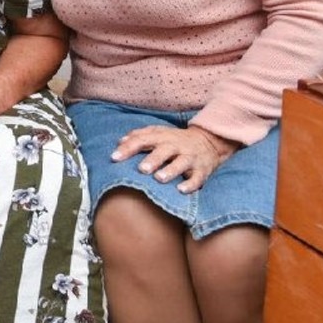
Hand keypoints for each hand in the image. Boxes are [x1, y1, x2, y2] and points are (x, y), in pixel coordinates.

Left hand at [111, 124, 236, 193]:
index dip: (128, 148)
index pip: (142, 139)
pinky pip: (197, 178)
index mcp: (162, 137)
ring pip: (181, 163)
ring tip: (159, 178)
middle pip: (164, 150)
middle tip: (141, 169)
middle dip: (153, 159)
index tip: (114, 158)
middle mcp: (176, 146)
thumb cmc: (175, 140)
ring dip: (170, 170)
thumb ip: (138, 136)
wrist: (208, 141)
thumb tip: (119, 142)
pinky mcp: (202, 170)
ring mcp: (190, 158)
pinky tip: (181, 190)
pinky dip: (190, 184)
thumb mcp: (158, 132)